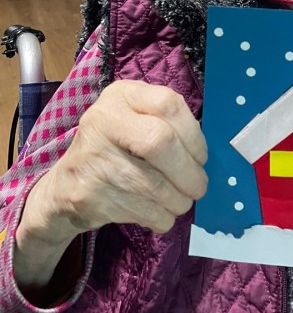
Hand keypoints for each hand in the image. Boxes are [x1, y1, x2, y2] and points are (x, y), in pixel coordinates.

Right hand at [15, 80, 206, 289]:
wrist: (67, 186)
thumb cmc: (118, 149)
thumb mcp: (137, 121)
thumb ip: (169, 126)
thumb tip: (205, 157)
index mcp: (122, 95)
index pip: (168, 105)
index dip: (194, 136)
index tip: (201, 157)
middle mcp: (103, 119)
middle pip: (160, 142)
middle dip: (189, 172)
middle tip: (198, 187)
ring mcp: (92, 155)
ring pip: (153, 184)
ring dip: (178, 200)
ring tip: (181, 202)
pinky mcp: (87, 193)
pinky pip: (140, 210)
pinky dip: (161, 217)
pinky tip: (160, 213)